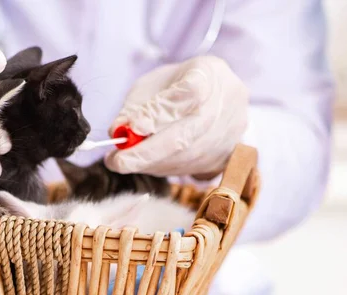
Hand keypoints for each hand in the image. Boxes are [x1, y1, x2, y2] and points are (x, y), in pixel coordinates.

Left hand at [104, 56, 248, 177]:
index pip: (188, 93)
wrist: (217, 95)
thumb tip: (118, 131)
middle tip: (117, 161)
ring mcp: (230, 133)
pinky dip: (162, 168)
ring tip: (126, 161)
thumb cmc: (178, 86)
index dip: (160, 113)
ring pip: (186, 157)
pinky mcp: (226, 156)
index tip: (133, 128)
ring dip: (150, 164)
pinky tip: (147, 163)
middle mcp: (227, 104)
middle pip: (186, 135)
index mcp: (209, 73)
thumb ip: (136, 106)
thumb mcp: (153, 85)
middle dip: (146, 153)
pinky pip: (191, 169)